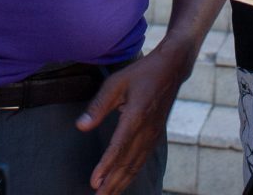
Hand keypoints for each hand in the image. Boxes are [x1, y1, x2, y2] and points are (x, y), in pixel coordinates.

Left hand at [75, 44, 191, 194]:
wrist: (172, 69)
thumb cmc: (141, 73)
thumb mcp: (116, 83)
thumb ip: (98, 106)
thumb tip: (81, 126)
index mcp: (136, 116)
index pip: (119, 147)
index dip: (106, 166)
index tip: (95, 182)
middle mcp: (147, 130)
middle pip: (128, 162)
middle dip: (113, 183)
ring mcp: (153, 134)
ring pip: (136, 164)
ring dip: (122, 182)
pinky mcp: (156, 135)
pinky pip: (143, 159)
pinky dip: (132, 173)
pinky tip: (124, 181)